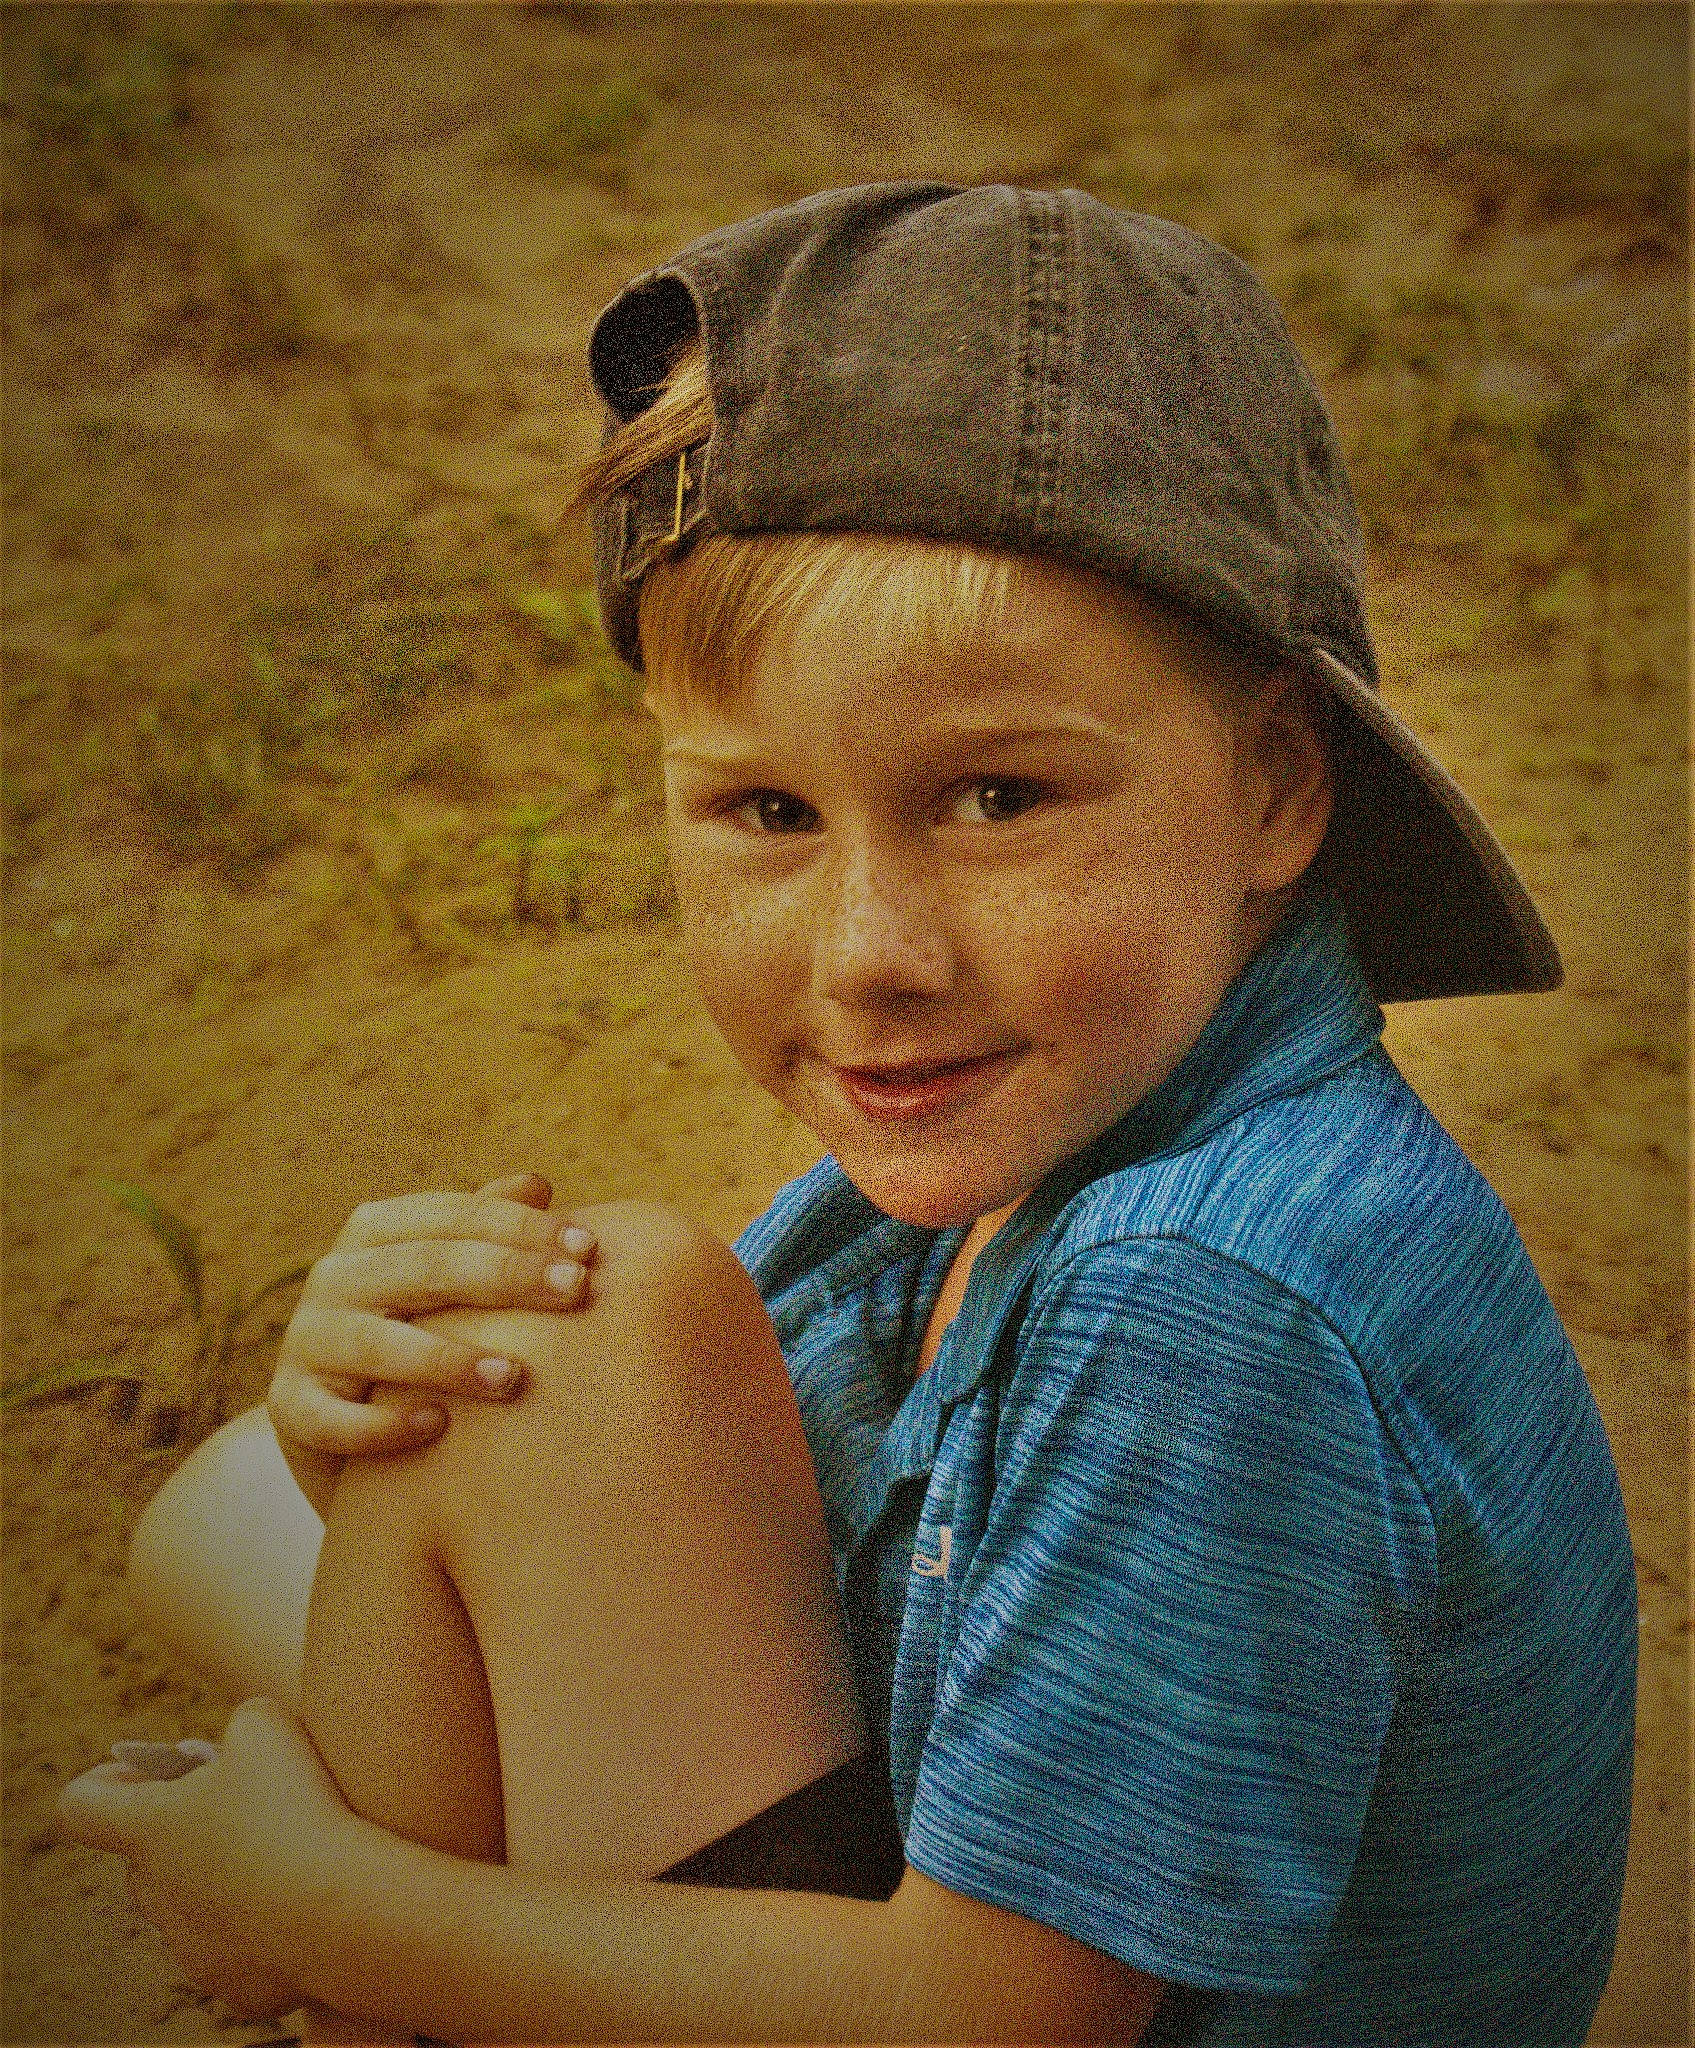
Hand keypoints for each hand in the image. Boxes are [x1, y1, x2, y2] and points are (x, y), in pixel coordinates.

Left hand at [56, 1700, 350, 2019]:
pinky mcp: (231, 1982)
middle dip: (186, 1824)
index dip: (104, 1781)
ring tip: (287, 1848)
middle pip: (146, 1854)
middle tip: (245, 1800)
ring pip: (191, 1900)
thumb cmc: (295, 1808)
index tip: (149, 1771)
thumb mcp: (264, 1724)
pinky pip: (238, 1942)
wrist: (342, 1910)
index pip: (79, 1805)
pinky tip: (308, 1896)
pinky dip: (264, 1919)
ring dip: (224, 1872)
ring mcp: (189, 1945)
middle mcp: (154, 1892)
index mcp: (147, 1830)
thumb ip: (239, 1723)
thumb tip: (242, 1746)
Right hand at [270, 1171, 598, 1460]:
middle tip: (576, 1291)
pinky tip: (439, 1427)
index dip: (523, 1228)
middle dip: (507, 1275)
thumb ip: (486, 1230)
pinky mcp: (291, 1407)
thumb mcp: (450, 1279)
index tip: (589, 1249)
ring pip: (376, 1343)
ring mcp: (308, 1341)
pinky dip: (382, 1426)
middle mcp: (336, 1276)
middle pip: (426, 1267)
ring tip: (514, 1377)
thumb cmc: (422, 1331)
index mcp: (377, 1231)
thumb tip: (536, 1184)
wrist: (345, 1423)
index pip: (455, 1216)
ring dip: (448, 1358)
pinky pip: (332, 1419)